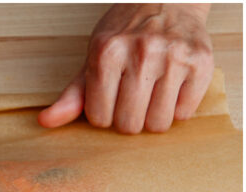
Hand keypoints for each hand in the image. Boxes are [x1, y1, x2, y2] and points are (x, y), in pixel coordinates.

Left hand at [39, 3, 212, 133]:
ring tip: (150, 97)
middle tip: (131, 102)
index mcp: (107, 52)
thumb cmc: (125, 33)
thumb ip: (72, 93)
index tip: (108, 102)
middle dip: (127, 121)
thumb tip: (45, 121)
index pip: (99, 117)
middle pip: (129, 124)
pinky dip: (176, 109)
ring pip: (158, 123)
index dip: (103, 116)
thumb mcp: (93, 57)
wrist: (165, 1)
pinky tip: (170, 90)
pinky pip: (184, 112)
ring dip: (152, 118)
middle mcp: (141, 53)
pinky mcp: (201, 62)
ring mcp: (173, 57)